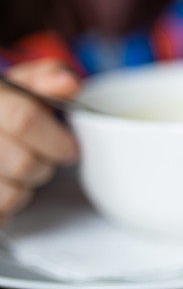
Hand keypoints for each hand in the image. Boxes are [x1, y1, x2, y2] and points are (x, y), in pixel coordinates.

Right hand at [0, 59, 80, 222]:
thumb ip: (48, 78)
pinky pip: (2, 210)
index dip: (56, 139)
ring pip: (13, 193)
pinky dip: (11, 201)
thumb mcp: (25, 85)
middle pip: (23, 163)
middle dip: (46, 165)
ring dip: (28, 185)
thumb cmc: (9, 108)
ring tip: (21, 167)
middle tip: (47, 158)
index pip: (24, 119)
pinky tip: (6, 181)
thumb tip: (68, 84)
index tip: (70, 147)